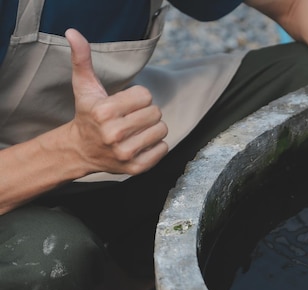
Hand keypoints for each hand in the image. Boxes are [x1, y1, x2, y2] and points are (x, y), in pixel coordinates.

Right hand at [65, 29, 168, 175]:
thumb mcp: (84, 87)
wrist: (81, 150)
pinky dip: (156, 145)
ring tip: (136, 130)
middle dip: (146, 112)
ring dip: (153, 128)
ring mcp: (125, 153)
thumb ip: (83, 60)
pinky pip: (163, 149)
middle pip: (156, 112)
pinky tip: (140, 143)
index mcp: (104, 112)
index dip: (138, 97)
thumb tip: (74, 33)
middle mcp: (114, 134)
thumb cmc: (87, 115)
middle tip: (131, 118)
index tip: (125, 104)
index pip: (145, 95)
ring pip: (162, 130)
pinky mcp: (136, 168)